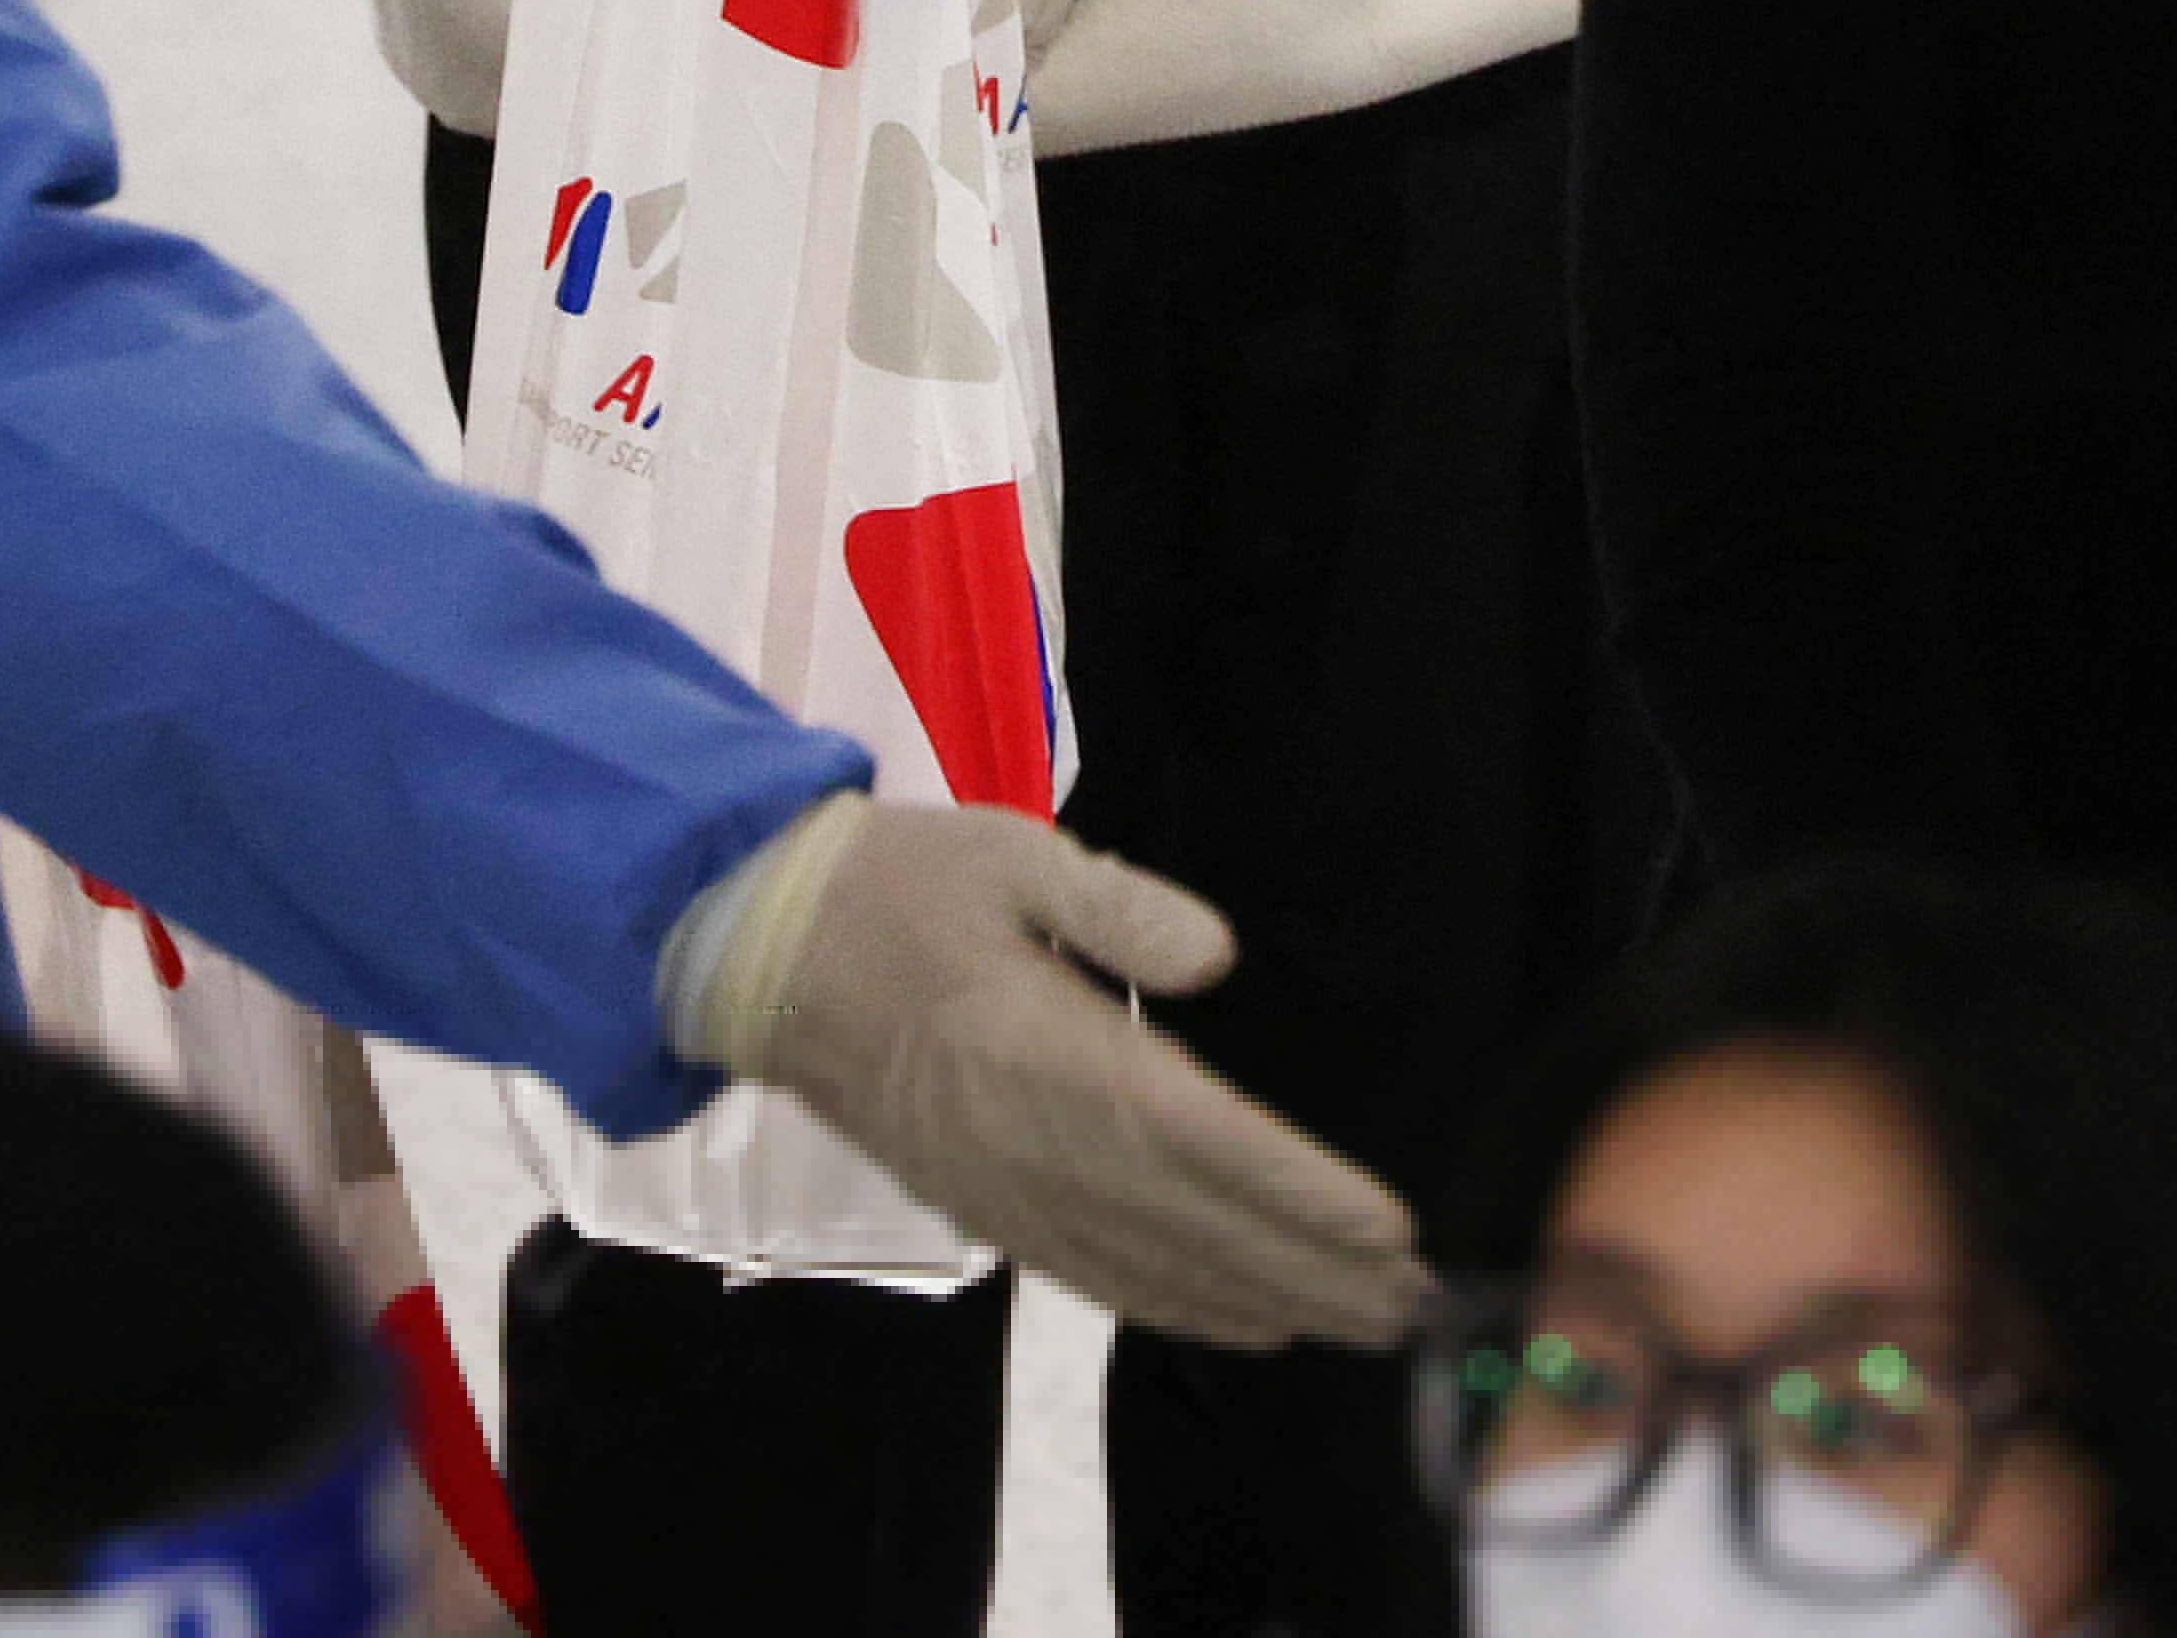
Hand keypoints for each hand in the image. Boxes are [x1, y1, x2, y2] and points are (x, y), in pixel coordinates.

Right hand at [709, 802, 1431, 1350]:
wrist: (760, 960)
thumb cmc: (898, 889)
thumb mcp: (1009, 855)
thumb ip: (1116, 903)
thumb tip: (1216, 957)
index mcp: (1046, 1055)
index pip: (1197, 1141)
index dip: (1295, 1192)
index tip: (1386, 1228)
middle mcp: (1031, 1147)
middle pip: (1196, 1227)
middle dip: (1312, 1270)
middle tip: (1416, 1303)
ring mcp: (1006, 1195)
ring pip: (1155, 1269)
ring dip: (1265, 1300)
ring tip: (1361, 1321)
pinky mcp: (984, 1212)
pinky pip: (1098, 1278)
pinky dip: (1181, 1307)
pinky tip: (1244, 1322)